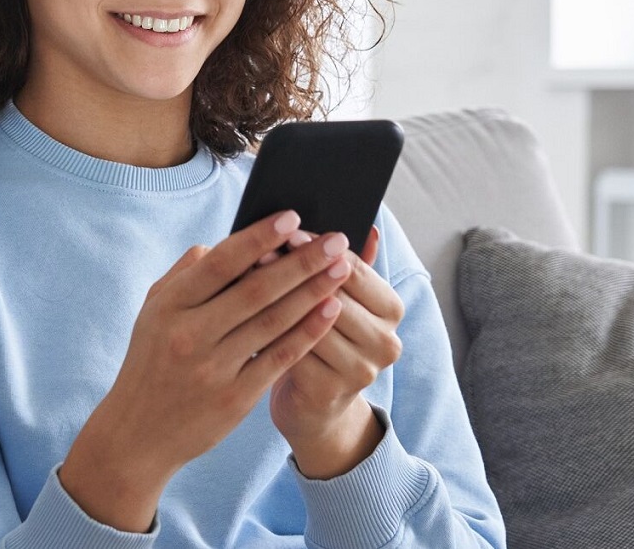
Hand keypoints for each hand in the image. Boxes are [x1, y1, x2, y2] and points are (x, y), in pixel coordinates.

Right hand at [60, 210, 355, 531]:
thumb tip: (227, 243)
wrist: (138, 433)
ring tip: (341, 269)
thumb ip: (187, 273)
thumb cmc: (151, 361)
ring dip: (313, 293)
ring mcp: (213, 369)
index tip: (293, 217)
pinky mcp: (235, 398)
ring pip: (273, 322)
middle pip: (255, 290)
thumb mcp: (154, 311)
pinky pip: (279, 358)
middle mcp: (190, 335)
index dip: (258, 237)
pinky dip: (307, 332)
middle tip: (336, 239)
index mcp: (169, 306)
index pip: (220, 263)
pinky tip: (330, 311)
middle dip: (300, 262)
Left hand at [268, 226, 404, 478]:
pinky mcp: (329, 392)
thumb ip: (353, 266)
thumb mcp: (342, 301)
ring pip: (311, 323)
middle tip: (259, 249)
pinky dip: (266, 331)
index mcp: (392, 309)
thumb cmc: (324, 340)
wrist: (315, 408)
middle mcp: (385, 341)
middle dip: (293, 270)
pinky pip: (292, 352)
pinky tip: (242, 315)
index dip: (317, 249)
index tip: (287, 229)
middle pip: (333, 294)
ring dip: (275, 299)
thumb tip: (367, 225)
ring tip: (245, 277)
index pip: (354, 268)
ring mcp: (360, 370)